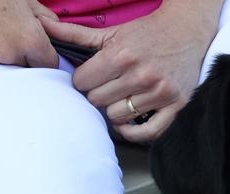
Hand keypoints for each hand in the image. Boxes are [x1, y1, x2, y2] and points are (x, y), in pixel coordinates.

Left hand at [39, 0, 222, 142]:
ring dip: (115, 111)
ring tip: (120, 99)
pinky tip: (129, 121)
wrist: (187, 30)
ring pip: (117, 117)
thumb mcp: (111, 32)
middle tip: (107, 88)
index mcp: (121, 55)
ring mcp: (160, 92)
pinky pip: (147, 133)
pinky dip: (133, 132)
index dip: (83, 80)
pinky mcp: (176, 105)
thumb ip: (76, 34)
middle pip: (97, 101)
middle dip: (98, 95)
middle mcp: (141, 75)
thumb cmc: (147, 32)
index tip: (91, 78)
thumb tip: (42, 24)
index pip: (82, 83)